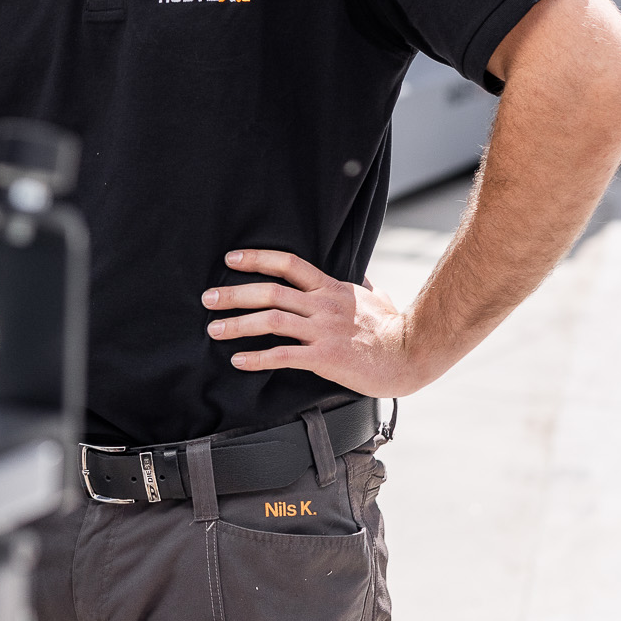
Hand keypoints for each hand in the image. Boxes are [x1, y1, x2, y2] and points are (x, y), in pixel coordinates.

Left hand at [202, 248, 439, 397]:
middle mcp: (323, 305)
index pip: (288, 264)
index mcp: (331, 288)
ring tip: (214, 331)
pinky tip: (239, 361)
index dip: (257, 258)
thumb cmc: (394, 328)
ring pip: (271, 321)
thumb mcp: (376, 297)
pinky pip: (284, 356)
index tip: (231, 259)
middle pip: (270, 292)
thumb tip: (361, 276)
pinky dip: (258, 358)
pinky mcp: (325, 357)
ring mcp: (323, 330)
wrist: (411, 354)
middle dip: (234, 294)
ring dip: (237, 325)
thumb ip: (362, 285)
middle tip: (208, 298)